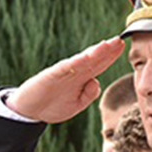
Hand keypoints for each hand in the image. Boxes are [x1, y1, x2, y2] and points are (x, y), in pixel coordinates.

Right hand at [6, 37, 125, 123]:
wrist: (28, 110)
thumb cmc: (52, 106)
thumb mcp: (76, 105)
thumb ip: (89, 95)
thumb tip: (97, 82)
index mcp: (81, 79)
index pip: (99, 64)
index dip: (111, 56)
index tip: (122, 47)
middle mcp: (74, 72)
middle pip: (93, 59)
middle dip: (106, 50)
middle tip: (119, 40)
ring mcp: (63, 73)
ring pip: (82, 60)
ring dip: (94, 52)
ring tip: (107, 44)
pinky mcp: (51, 75)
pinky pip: (65, 68)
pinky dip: (76, 62)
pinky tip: (86, 57)